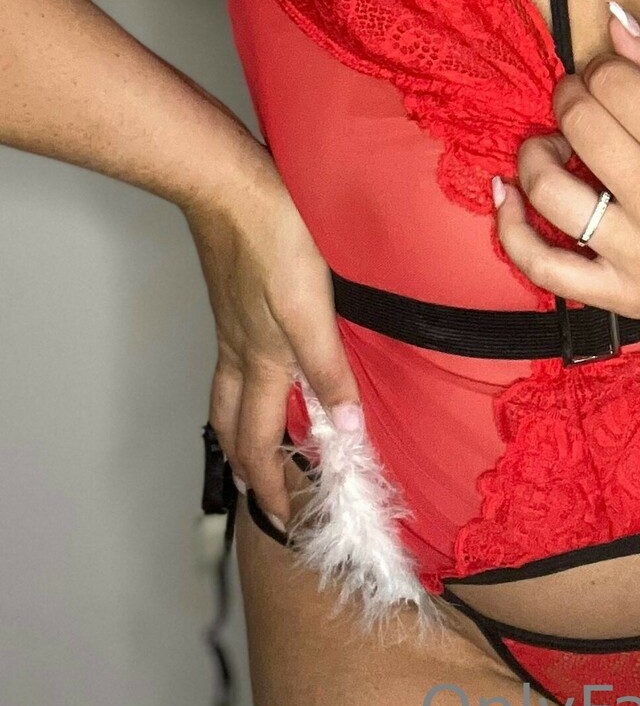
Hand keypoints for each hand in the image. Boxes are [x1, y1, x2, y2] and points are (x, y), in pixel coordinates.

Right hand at [185, 149, 360, 533]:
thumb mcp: (312, 310)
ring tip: (257, 446)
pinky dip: (244, 384)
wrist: (228, 187)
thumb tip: (345, 430)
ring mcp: (230, 324)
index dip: (272, 485)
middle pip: (233, 427)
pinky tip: (263, 366)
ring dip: (241, 429)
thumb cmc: (275, 242)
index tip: (284, 517)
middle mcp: (238, 352)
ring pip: (228, 394)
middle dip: (248, 468)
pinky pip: (232, 360)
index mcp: (260, 362)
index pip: (261, 443)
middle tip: (263, 495)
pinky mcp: (232, 298)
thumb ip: (327, 368)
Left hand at [493, 3, 639, 329]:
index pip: (610, 83)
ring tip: (554, 144)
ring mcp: (638, 255)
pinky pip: (545, 268)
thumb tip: (612, 22)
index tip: (611, 75)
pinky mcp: (625, 296)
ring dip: (537, 154)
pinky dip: (513, 231)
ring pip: (550, 192)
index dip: (601, 67)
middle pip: (578, 124)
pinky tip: (507, 195)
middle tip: (587, 101)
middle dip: (572, 98)